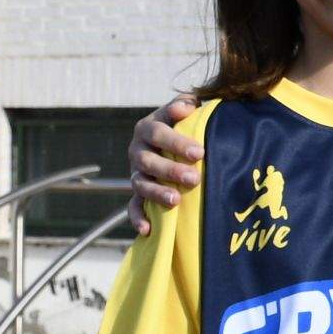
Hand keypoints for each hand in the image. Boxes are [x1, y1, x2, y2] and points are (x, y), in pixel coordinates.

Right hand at [127, 96, 205, 236]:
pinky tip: (147, 229)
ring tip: (175, 200)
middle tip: (193, 178)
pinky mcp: (137, 193)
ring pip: (140, 183)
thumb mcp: (187, 111)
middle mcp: (138, 149)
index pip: (158, 131)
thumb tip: (188, 106)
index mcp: (149, 127)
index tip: (199, 151)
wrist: (174, 143)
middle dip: (170, 169)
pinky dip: (137, 218)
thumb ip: (187, 104)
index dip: (175, 141)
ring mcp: (136, 172)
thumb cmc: (187, 125)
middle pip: (148, 159)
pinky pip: (133, 206)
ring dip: (156, 192)